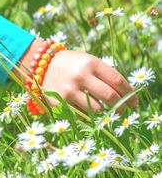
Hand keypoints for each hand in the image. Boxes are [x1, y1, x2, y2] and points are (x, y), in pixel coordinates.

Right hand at [18, 39, 137, 112]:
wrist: (41, 66)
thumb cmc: (71, 63)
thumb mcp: (88, 60)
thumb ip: (105, 73)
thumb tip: (126, 93)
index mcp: (91, 63)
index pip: (117, 80)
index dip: (129, 93)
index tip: (134, 100)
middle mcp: (81, 76)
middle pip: (110, 97)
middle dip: (122, 106)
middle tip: (125, 110)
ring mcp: (70, 90)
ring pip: (97, 110)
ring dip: (107, 114)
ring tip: (109, 113)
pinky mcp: (60, 103)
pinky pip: (82, 115)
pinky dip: (89, 116)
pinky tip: (91, 113)